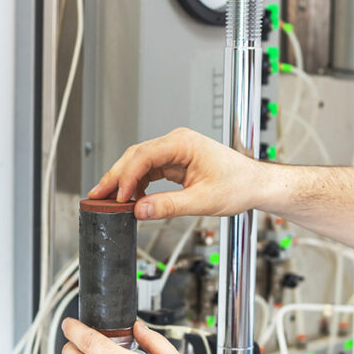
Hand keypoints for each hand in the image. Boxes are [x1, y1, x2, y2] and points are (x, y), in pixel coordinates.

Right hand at [87, 127, 266, 219]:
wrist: (256, 184)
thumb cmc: (239, 185)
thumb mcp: (203, 200)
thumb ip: (169, 206)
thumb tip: (140, 211)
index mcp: (183, 143)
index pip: (144, 155)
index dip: (127, 176)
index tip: (118, 197)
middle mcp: (177, 143)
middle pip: (136, 156)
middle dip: (116, 177)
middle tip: (97, 196)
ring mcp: (175, 152)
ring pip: (139, 163)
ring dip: (124, 181)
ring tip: (109, 201)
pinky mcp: (175, 163)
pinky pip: (149, 171)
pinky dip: (137, 185)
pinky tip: (130, 199)